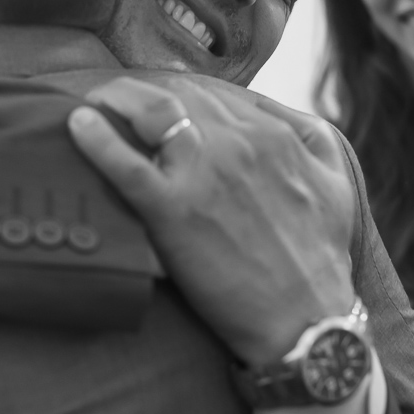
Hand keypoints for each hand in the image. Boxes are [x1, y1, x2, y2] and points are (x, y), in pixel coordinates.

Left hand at [68, 76, 355, 365]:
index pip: (212, 92)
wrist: (305, 322)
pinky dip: (96, 139)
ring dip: (117, 99)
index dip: (179, 93)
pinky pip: (124, 162)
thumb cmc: (321, 256)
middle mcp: (235, 143)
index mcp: (271, 134)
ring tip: (95, 103)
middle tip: (120, 102)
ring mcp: (201, 174)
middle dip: (145, 92)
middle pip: (176, 93)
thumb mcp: (336, 180)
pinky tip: (77, 124)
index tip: (159, 101)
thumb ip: (309, 133)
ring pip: (149, 110)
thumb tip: (270, 108)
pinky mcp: (172, 210)